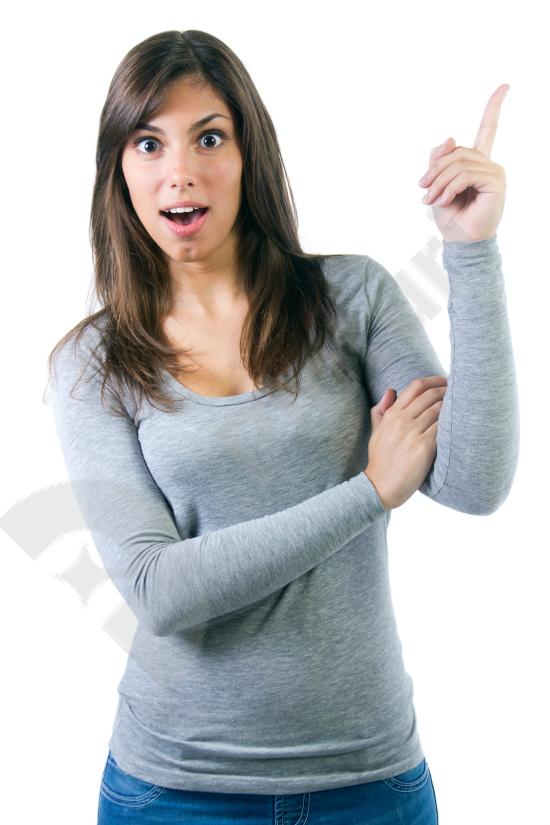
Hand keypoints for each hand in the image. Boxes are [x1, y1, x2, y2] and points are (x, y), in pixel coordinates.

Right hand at [365, 376, 447, 509]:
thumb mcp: (376, 432)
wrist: (380, 486)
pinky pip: (442, 427)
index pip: (415, 386)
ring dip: (452, 404)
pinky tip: (459, 422)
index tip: (445, 381)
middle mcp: (402, 420)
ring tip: (462, 404)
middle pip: (430, 394)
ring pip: (438, 409)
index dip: (434, 380)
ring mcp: (413, 432)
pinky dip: (452, 422)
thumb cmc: (380, 461)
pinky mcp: (424, 446)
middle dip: (447, 390)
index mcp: (391, 414)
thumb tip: (390, 391)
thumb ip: (381, 411)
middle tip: (460, 390)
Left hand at [418, 84, 509, 241]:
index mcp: (477, 162)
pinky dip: (449, 187)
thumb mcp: (437, 184)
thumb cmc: (450, 216)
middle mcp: (488, 164)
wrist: (459, 241)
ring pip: (459, 163)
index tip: (505, 85)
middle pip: (457, 151)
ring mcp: (494, 172)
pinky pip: (466, 175)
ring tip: (431, 200)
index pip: (488, 129)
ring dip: (439, 182)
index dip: (495, 106)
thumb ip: (440, 160)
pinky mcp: (496, 183)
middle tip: (423, 190)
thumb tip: (451, 137)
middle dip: (435, 169)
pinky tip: (443, 201)